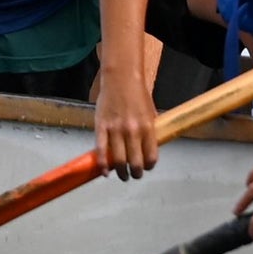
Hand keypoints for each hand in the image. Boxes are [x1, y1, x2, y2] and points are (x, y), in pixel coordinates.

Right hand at [92, 57, 157, 178]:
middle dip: (136, 173)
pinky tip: (105, 172)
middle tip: (135, 175)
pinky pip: (101, 150)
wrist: (121, 78)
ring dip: (121, 173)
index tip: (147, 167)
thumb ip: (150, 131)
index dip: (149, 166)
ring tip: (123, 175)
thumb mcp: (151, 112)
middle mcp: (132, 130)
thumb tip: (149, 150)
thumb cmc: (137, 94)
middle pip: (135, 163)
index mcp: (147, 127)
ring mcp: (115, 129)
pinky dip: (103, 164)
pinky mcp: (101, 127)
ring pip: (118, 160)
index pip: (151, 156)